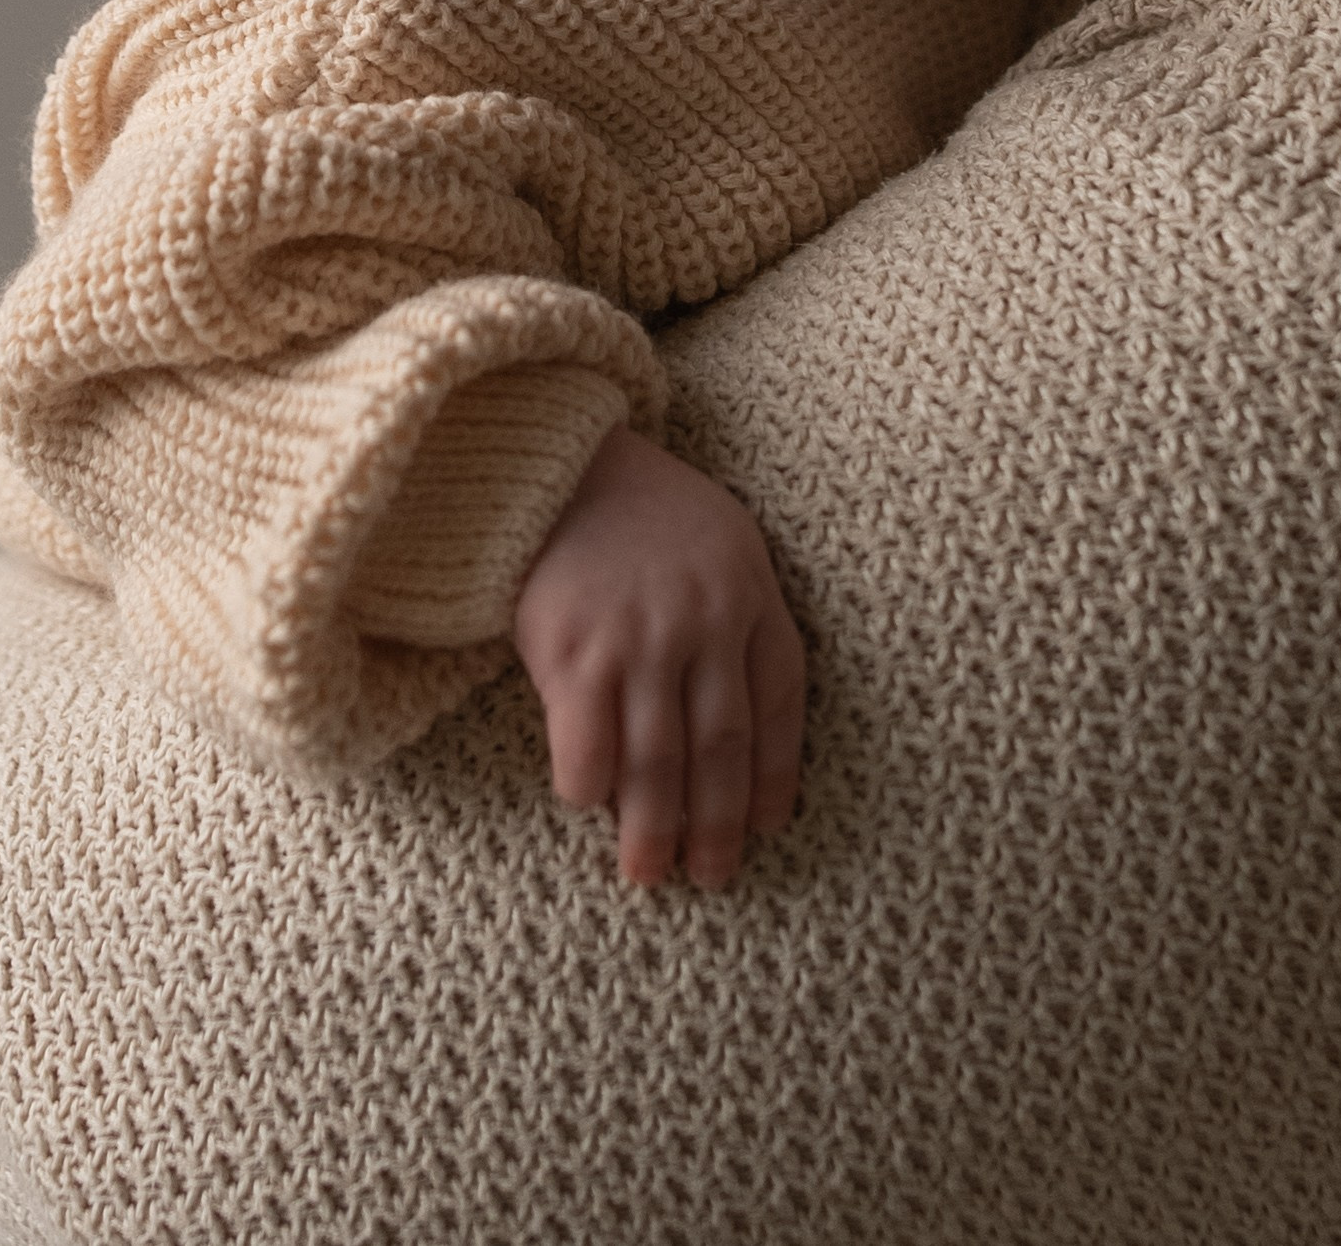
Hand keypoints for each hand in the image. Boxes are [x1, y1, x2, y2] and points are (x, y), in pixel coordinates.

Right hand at [513, 425, 806, 890]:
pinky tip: (589, 807)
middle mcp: (703, 622)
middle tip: (713, 877)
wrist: (559, 463)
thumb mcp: (724, 543)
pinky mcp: (571, 652)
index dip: (778, 774)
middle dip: (719, 824)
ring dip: (654, 830)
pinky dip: (590, 788)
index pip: (782, 703)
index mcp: (750, 594)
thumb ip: (742, 617)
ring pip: (657, 764)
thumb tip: (748, 725)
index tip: (769, 827)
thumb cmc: (646, 511)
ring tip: (650, 874)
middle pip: (722, 748)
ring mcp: (638, 639)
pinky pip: (587, 748)